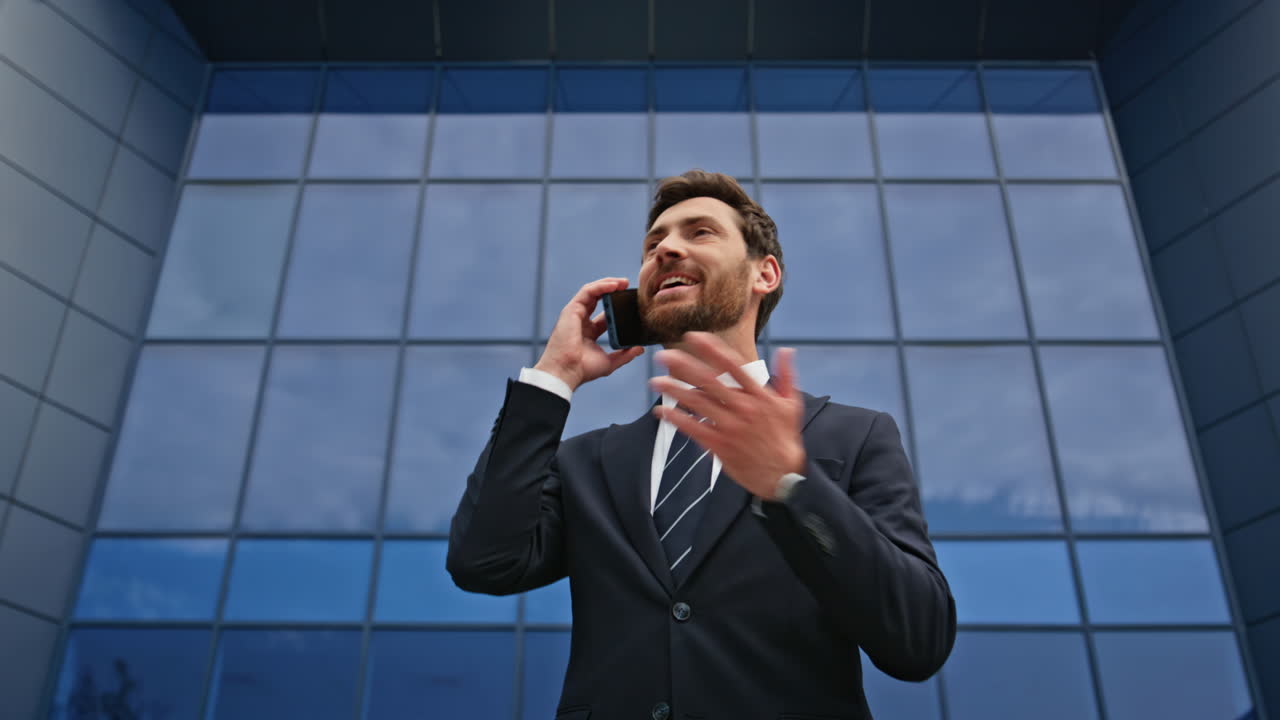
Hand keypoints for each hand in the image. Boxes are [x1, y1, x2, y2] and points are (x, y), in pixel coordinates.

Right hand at [534, 277, 645, 391]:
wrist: (567, 371)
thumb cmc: (582, 369)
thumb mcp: (609, 362)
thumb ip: (625, 355)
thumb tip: (639, 349)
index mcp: (589, 333)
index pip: (605, 315)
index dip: (617, 307)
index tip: (632, 304)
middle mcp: (581, 322)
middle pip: (598, 299)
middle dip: (613, 290)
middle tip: (628, 287)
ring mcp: (575, 314)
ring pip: (592, 292)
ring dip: (608, 284)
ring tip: (623, 282)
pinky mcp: (571, 309)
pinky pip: (587, 291)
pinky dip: (600, 286)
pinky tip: (613, 285)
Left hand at [649, 332, 805, 500]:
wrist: (783, 476)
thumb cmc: (785, 438)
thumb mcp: (791, 403)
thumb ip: (787, 374)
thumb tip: (786, 349)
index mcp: (758, 395)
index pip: (733, 365)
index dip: (712, 349)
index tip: (694, 336)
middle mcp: (742, 408)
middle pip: (709, 381)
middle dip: (684, 366)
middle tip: (664, 356)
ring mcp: (729, 427)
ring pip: (697, 404)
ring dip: (674, 391)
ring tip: (655, 381)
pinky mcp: (719, 445)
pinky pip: (693, 429)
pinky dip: (676, 419)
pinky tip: (661, 411)